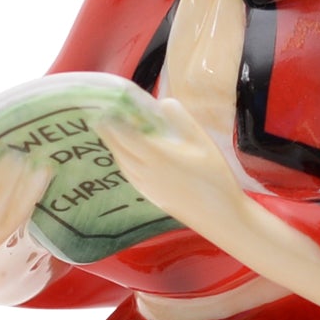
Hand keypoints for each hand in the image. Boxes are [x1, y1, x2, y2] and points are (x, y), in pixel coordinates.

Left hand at [95, 97, 249, 236]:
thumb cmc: (214, 177)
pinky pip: (128, 173)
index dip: (109, 119)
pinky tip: (128, 154)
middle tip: (100, 114)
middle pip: (117, 148)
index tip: (101, 105)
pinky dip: (123, 159)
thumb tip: (163, 102)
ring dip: (113, 145)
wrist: (220, 216)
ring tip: (111, 130)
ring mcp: (145, 186)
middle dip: (107, 130)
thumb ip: (181, 119)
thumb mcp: (203, 142)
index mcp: (155, 156)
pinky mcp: (150, 196)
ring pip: (121, 162)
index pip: (122, 134)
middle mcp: (144, 172)